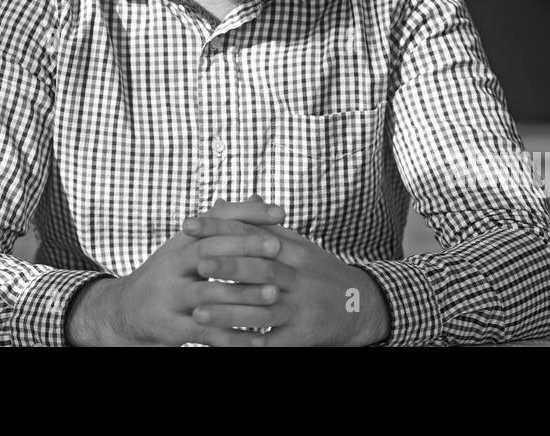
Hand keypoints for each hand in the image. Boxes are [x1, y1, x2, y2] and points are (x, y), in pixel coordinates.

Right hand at [67, 196, 287, 345]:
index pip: (215, 221)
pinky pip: (206, 332)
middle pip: (210, 250)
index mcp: (181, 243)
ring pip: (210, 293)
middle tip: (278, 247)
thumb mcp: (188, 248)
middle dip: (245, 247)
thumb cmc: (168, 277)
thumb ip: (223, 226)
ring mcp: (169, 296)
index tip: (279, 213)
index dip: (246, 215)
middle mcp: (173, 265)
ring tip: (274, 295)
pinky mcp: (170, 327)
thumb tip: (257, 198)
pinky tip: (258, 341)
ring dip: (245, 294)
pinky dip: (233, 338)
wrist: (123, 313)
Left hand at [181, 219, 389, 345]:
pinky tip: (223, 345)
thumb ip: (257, 226)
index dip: (219, 228)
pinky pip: (272, 341)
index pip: (252, 234)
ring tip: (198, 313)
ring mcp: (300, 307)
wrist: (361, 305)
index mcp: (293, 249)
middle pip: (260, 268)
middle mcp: (297, 276)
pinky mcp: (302, 335)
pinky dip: (248, 344)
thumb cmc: (319, 272)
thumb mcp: (295, 244)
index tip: (188, 225)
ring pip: (262, 309)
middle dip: (227, 266)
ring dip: (229, 312)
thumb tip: (221, 204)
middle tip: (195, 264)